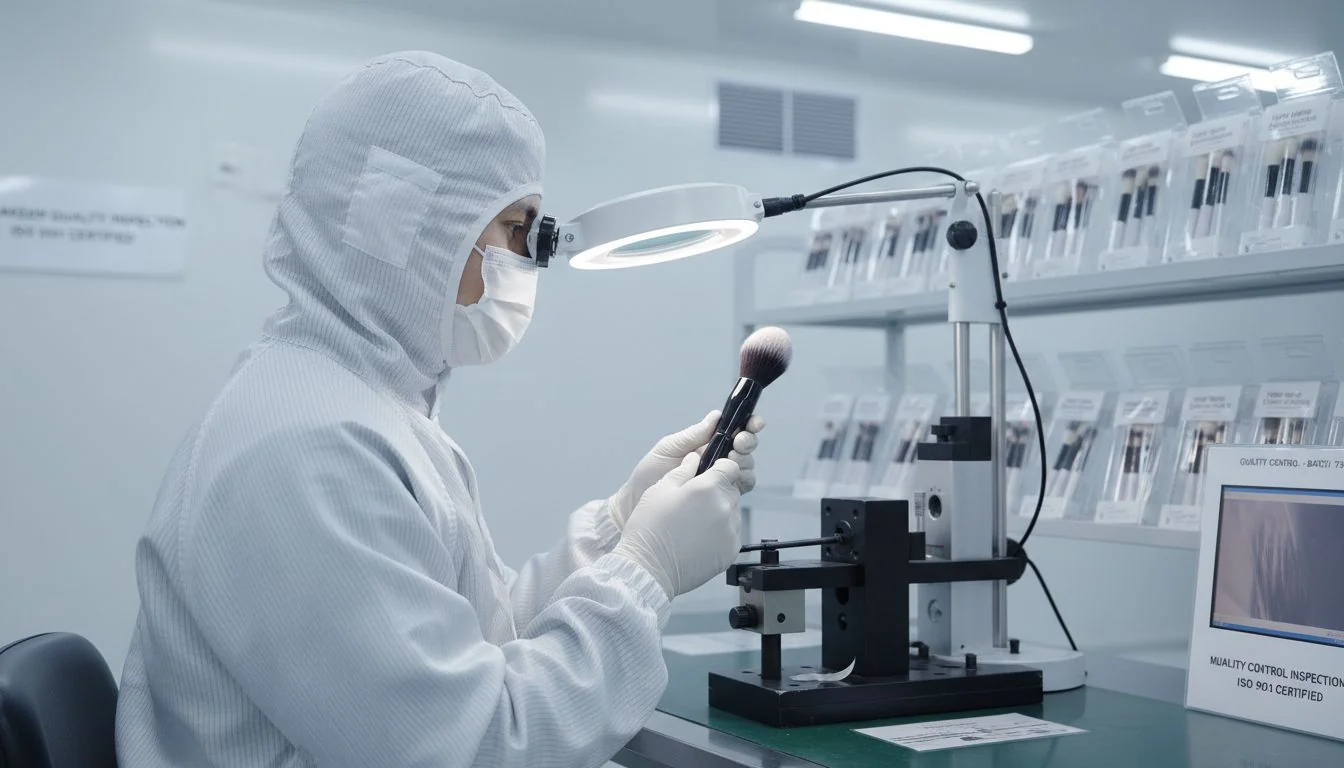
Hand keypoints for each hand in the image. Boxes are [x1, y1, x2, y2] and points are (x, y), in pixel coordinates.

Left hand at [608, 411, 763, 530]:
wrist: (636, 505)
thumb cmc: (648, 476)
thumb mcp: (668, 449)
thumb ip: (692, 435)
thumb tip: (715, 416)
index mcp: (704, 445)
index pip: (732, 431)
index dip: (746, 425)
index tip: (751, 423)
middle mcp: (715, 461)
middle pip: (744, 448)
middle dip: (747, 441)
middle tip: (739, 442)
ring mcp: (718, 480)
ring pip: (745, 468)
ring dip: (745, 460)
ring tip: (732, 459)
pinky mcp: (719, 498)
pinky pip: (739, 488)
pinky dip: (741, 481)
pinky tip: (732, 478)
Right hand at [612, 454, 742, 598]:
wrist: (649, 568)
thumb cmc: (650, 528)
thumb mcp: (660, 490)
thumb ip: (682, 471)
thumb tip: (694, 459)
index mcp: (708, 488)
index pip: (731, 467)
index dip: (719, 468)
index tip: (709, 475)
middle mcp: (725, 508)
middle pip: (732, 490)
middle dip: (717, 492)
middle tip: (694, 503)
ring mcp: (730, 531)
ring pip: (733, 512)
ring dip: (720, 513)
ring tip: (694, 524)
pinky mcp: (731, 551)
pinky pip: (732, 534)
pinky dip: (720, 534)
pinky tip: (699, 538)